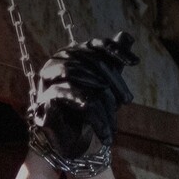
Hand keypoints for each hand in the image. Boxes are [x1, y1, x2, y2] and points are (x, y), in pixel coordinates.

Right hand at [27, 32, 140, 164]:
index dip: (115, 51)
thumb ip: (112, 61)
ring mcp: (47, 80)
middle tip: (128, 100)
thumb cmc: (88, 113)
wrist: (70, 143)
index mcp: (71, 55)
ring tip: (113, 118)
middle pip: (89, 61)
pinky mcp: (43, 97)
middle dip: (113, 81)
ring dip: (101, 100)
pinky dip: (86, 107)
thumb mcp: (105, 85)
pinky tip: (99, 121)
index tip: (134, 62)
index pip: (95, 45)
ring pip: (78, 76)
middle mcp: (56, 62)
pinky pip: (67, 94)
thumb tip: (127, 35)